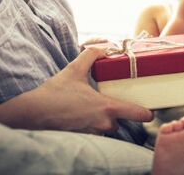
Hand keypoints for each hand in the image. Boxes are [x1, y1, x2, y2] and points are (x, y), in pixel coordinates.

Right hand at [0, 47, 152, 132]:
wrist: (32, 112)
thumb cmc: (55, 92)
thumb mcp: (75, 69)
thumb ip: (92, 55)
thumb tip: (105, 46)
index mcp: (106, 107)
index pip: (136, 114)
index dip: (146, 113)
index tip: (151, 111)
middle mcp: (102, 123)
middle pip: (122, 121)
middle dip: (122, 114)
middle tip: (120, 102)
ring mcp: (92, 132)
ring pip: (109, 128)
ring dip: (107, 120)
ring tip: (99, 107)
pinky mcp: (81, 137)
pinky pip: (96, 132)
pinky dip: (95, 124)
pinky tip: (86, 114)